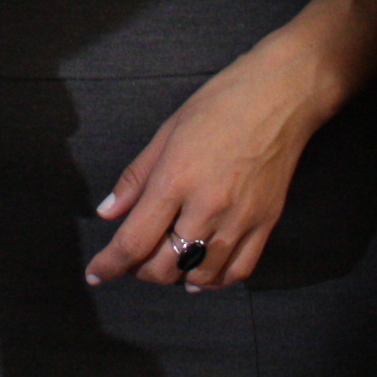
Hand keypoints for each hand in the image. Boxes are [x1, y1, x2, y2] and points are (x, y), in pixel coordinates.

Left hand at [85, 42, 325, 291]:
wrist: (280, 96)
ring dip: (175, 277)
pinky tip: (200, 273)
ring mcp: (240, 219)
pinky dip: (214, 280)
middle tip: (132, 259)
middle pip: (164, 266)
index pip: (134, 241)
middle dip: (139, 271)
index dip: (109, 265)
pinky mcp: (265, 224)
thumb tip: (108, 213)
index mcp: (175, 180)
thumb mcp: (166, 133)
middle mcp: (207, 207)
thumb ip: (135, 179)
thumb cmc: (219, 104)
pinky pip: (237, 271)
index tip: (96, 275)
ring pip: (200, 276)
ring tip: (164, 263)